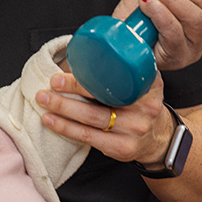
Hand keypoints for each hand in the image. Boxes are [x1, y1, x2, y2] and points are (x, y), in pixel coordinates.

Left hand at [37, 70, 173, 162]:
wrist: (157, 138)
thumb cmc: (139, 105)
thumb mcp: (141, 82)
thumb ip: (122, 68)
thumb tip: (82, 53)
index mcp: (149, 85)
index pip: (117, 77)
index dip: (88, 76)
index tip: (63, 73)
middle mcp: (145, 108)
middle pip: (102, 98)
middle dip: (71, 90)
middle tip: (50, 84)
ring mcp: (134, 130)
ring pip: (92, 119)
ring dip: (63, 109)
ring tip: (44, 100)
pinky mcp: (122, 148)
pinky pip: (88, 137)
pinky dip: (66, 128)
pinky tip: (51, 120)